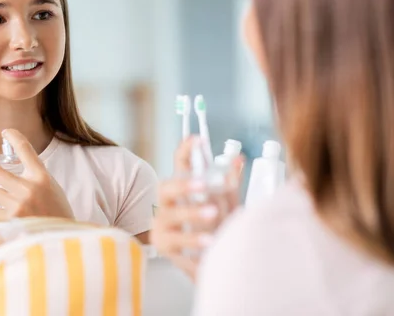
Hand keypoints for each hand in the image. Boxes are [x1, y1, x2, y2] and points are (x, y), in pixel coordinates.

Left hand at [0, 129, 74, 220]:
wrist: (62, 237)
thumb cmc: (57, 211)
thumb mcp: (52, 187)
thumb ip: (35, 177)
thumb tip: (13, 168)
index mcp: (42, 177)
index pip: (26, 149)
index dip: (14, 137)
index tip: (7, 132)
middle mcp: (29, 188)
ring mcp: (19, 205)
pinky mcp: (11, 221)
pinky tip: (6, 214)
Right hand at [150, 136, 243, 279]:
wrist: (205, 262)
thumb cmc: (213, 227)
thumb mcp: (224, 204)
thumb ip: (229, 183)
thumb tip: (238, 159)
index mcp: (180, 189)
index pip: (179, 164)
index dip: (186, 150)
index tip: (198, 139)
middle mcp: (166, 204)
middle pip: (165, 188)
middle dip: (184, 184)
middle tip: (203, 184)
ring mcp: (163, 225)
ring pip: (171, 216)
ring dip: (193, 213)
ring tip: (214, 214)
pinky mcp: (165, 247)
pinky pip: (177, 243)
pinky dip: (194, 241)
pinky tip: (210, 241)